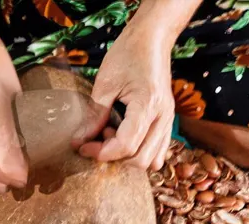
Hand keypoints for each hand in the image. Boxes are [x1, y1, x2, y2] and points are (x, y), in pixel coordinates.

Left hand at [72, 14, 175, 170]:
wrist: (152, 39)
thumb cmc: (128, 54)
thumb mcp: (105, 83)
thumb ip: (94, 115)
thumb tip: (80, 141)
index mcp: (147, 105)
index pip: (126, 145)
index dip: (101, 152)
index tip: (82, 147)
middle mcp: (163, 117)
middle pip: (140, 159)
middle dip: (114, 157)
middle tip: (96, 141)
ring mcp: (168, 121)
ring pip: (152, 160)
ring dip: (128, 157)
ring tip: (111, 137)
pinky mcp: (167, 121)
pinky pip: (159, 151)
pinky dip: (141, 153)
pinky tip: (124, 139)